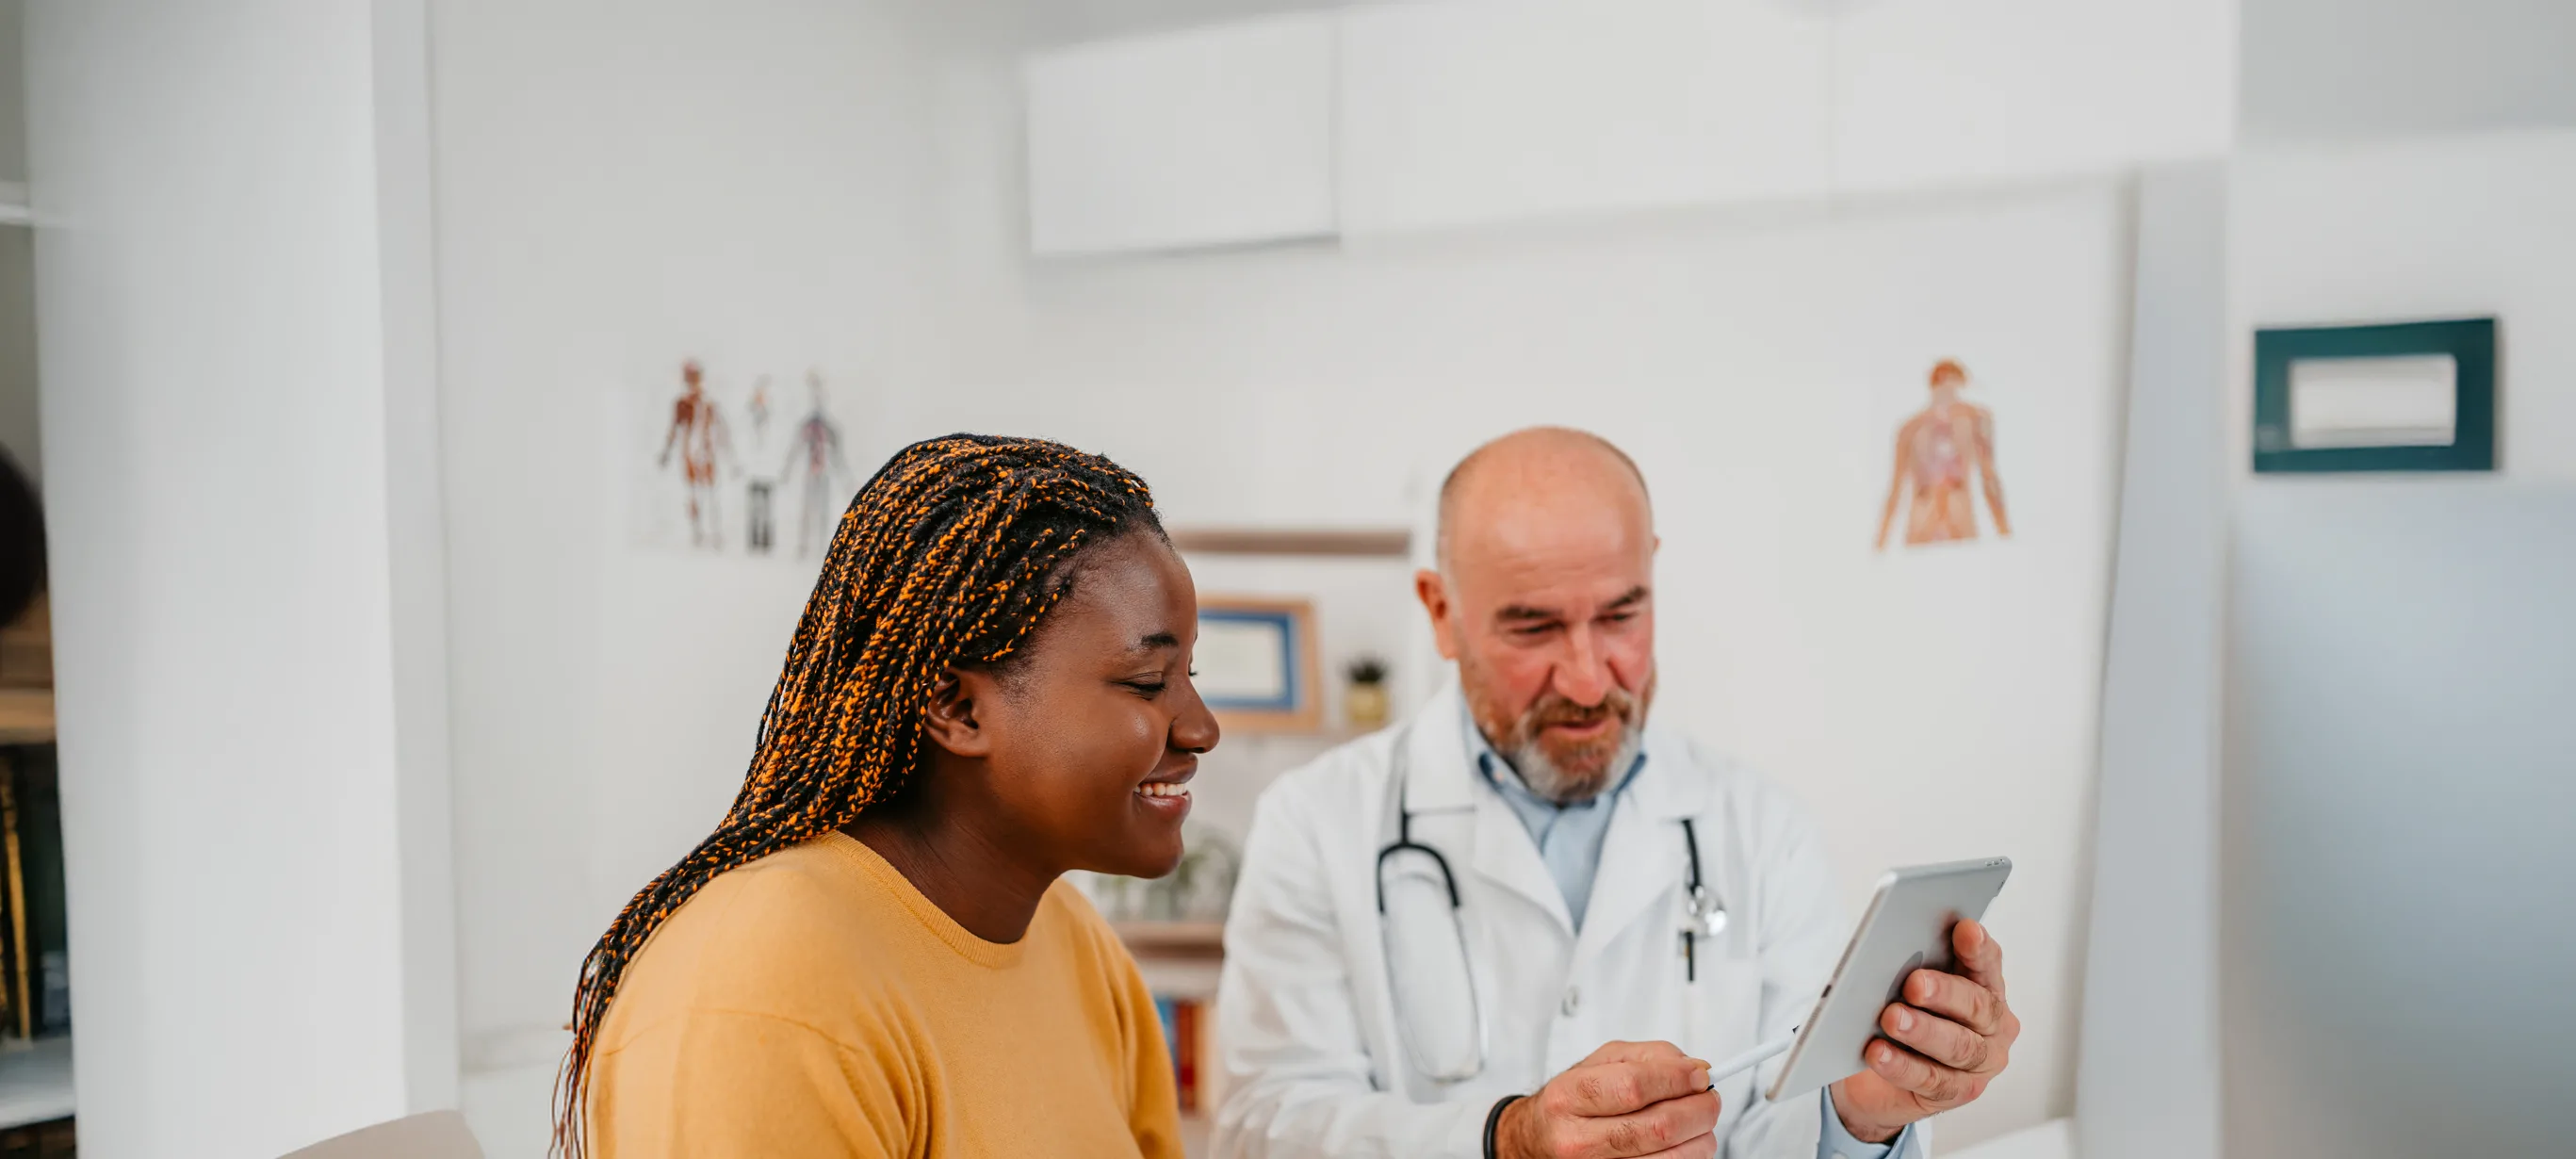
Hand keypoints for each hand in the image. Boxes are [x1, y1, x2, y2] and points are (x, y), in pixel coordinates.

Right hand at [1497, 1040, 1719, 1158]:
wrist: (1539, 1139)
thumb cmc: (1576, 1099)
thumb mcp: (1602, 1062)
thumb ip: (1651, 1057)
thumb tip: (1696, 1070)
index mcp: (1570, 1096)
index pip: (1632, 1087)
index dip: (1676, 1080)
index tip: (1701, 1075)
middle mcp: (1577, 1139)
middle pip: (1658, 1127)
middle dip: (1699, 1110)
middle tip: (1710, 1098)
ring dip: (1700, 1138)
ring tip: (1698, 1122)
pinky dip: (1688, 1157)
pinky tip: (1683, 1143)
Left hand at [1828, 920, 2018, 1143]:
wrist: (1879, 1076)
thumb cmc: (1903, 1014)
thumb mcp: (1908, 985)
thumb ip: (1911, 965)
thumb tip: (1892, 946)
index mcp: (1986, 986)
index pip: (1987, 963)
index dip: (1978, 948)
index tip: (1965, 929)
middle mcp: (1993, 1024)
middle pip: (1976, 1006)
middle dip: (1945, 993)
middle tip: (1914, 984)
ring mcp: (1981, 1062)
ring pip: (1958, 1046)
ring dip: (1923, 1031)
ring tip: (1892, 1018)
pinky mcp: (1957, 1092)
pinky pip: (1931, 1079)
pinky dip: (1902, 1065)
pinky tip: (1879, 1053)